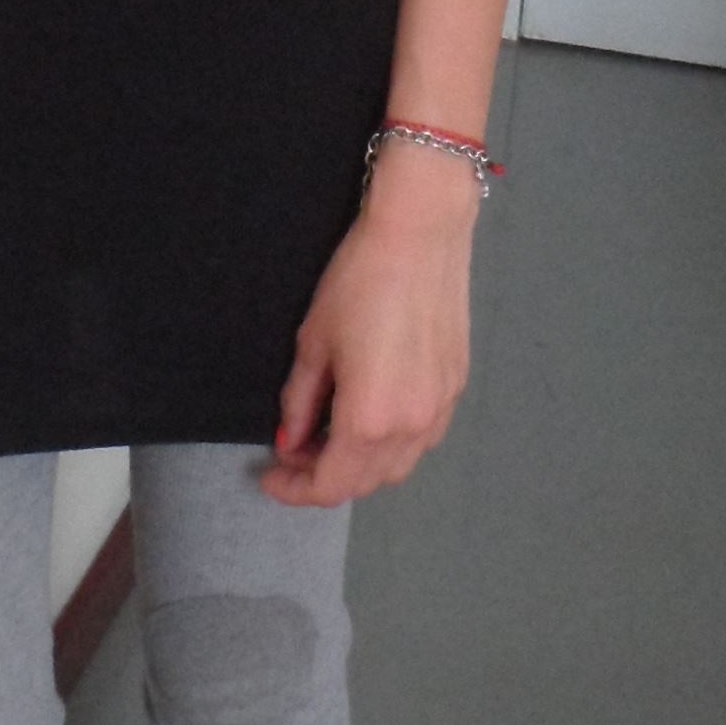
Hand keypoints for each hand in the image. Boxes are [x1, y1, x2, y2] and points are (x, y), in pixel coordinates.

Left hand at [261, 142, 478, 504]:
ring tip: (329, 437)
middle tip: (294, 454)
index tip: (271, 478)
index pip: (330, 484)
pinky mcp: (455, 386)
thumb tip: (290, 439)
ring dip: (361, 465)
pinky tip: (370, 418)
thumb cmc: (359, 281)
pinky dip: (392, 445)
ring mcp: (439, 408)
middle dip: (325, 477)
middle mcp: (411, 425)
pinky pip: (422, 439)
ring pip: (398, 466)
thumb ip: (299, 402)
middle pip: (365, 482)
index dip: (295, 489)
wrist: (419, 235)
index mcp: (369, 419)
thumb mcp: (313, 343)